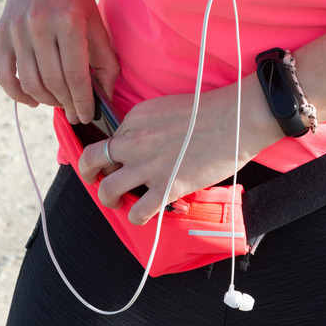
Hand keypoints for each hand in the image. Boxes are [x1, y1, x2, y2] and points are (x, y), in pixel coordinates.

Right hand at [0, 0, 119, 122]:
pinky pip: (4, 76)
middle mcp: (40, 27)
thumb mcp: (94, 21)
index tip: (87, 115)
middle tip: (75, 112)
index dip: (83, 101)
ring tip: (59, 103)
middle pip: (54, 82)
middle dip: (67, 104)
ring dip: (48, 101)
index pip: (76, 75)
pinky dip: (18, 95)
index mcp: (68, 22)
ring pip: (31, 83)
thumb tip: (105, 95)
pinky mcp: (1, 35)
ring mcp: (17, 31)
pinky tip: (34, 101)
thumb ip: (104, 59)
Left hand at [79, 79, 282, 225]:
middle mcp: (134, 141)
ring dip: (107, 199)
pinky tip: (144, 214)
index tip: (124, 158)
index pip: (111, 138)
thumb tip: (142, 145)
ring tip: (116, 202)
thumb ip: (148, 125)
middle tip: (96, 179)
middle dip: (88, 173)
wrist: (237, 119)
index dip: (116, 151)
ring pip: (107, 189)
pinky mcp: (166, 187)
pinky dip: (137, 217)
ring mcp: (148, 165)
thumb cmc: (210, 111)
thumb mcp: (167, 107)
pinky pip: (138, 212)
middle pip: (92, 160)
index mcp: (135, 118)